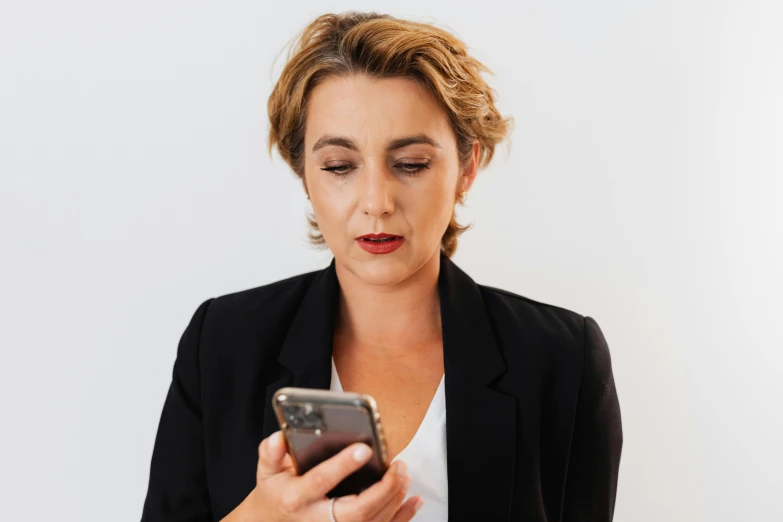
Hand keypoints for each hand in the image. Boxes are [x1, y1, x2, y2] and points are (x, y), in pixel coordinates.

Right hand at [222, 430, 423, 521]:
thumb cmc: (276, 493)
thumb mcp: (267, 471)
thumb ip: (271, 453)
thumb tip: (278, 438)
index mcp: (297, 498)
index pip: (321, 481)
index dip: (343, 465)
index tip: (365, 449)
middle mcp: (317, 519)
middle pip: (355, 512)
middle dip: (382, 490)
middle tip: (397, 466)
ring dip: (394, 499)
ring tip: (403, 474)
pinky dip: (401, 517)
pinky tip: (413, 500)